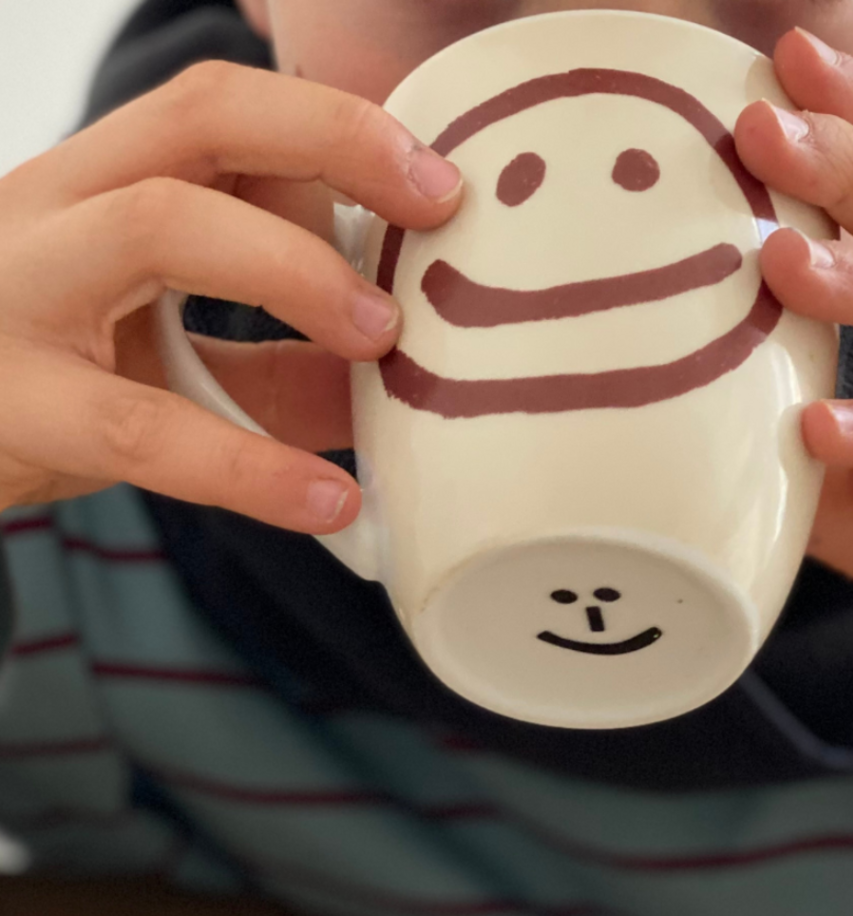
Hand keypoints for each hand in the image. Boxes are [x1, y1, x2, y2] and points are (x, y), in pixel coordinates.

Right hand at [0, 61, 461, 533]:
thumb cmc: (59, 386)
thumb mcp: (179, 362)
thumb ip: (282, 362)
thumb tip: (405, 386)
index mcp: (102, 187)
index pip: (223, 108)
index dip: (338, 125)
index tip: (440, 182)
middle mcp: (56, 210)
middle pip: (200, 120)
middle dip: (333, 146)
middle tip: (439, 215)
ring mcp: (22, 293)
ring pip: (159, 226)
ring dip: (295, 273)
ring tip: (385, 341)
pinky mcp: (15, 405)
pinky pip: (141, 426)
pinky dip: (248, 465)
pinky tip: (328, 500)